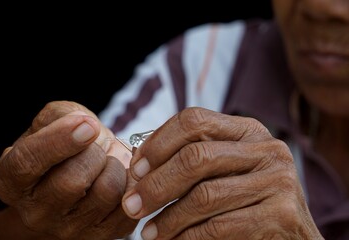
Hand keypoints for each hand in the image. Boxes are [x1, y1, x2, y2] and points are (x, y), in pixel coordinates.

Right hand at [0, 101, 136, 238]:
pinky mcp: (101, 235)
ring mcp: (69, 229)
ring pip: (106, 192)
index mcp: (12, 180)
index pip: (28, 163)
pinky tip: (121, 177)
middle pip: (72, 181)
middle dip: (94, 154)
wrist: (79, 179)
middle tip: (96, 148)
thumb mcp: (52, 123)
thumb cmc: (64, 148)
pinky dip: (132, 183)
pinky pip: (128, 206)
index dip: (60, 140)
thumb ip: (61, 115)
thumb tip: (85, 126)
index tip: (88, 124)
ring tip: (107, 163)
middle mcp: (36, 212)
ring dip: (115, 167)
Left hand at [122, 107, 322, 239]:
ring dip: (168, 217)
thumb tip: (139, 166)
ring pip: (205, 194)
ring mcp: (278, 179)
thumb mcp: (223, 169)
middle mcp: (267, 148)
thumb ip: (191, 160)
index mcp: (248, 130)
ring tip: (148, 231)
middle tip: (132, 205)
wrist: (291, 235)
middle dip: (157, 184)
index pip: (195, 120)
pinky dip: (188, 237)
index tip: (136, 169)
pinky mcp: (282, 213)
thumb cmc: (246, 200)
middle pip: (196, 156)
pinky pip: (220, 226)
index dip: (159, 143)